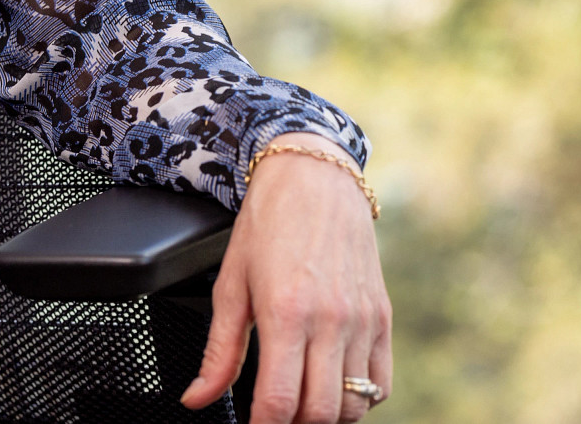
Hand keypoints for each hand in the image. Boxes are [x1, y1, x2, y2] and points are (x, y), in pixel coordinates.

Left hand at [180, 135, 391, 422]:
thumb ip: (218, 352)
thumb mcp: (230, 285)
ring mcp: (363, 322)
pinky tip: (331, 386)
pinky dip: (358, 400)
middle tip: (273, 413)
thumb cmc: (267, 225)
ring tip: (298, 400)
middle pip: (320, 413)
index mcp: (286, 312)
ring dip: (325, 415)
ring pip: (354, 406)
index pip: (279, 401)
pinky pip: (380, 384)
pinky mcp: (383, 318)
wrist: (314, 179)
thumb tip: (197, 399)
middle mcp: (331, 321)